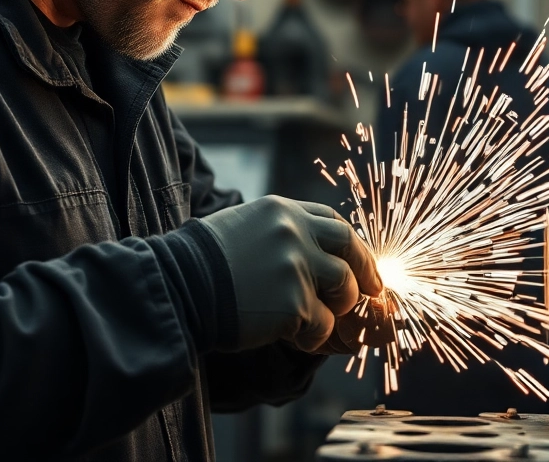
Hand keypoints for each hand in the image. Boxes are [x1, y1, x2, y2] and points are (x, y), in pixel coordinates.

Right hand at [198, 197, 381, 351]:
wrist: (177, 288)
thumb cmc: (201, 263)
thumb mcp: (241, 228)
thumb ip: (278, 234)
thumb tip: (311, 254)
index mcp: (281, 211)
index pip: (332, 222)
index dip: (350, 245)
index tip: (358, 262)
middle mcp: (294, 232)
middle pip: (350, 248)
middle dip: (366, 271)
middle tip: (371, 291)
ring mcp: (297, 266)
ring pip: (344, 288)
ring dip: (336, 308)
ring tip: (311, 318)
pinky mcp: (294, 303)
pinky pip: (323, 325)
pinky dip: (313, 336)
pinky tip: (291, 337)